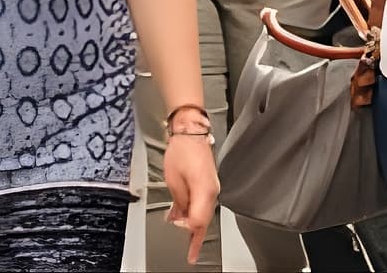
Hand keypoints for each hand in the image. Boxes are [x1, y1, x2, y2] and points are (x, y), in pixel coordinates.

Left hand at [164, 135, 219, 262]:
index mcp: (205, 191)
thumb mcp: (175, 180)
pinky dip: (194, 213)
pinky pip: (203, 204)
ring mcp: (212, 186)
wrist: (190, 132)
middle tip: (191, 254)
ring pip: (205, 213)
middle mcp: (212, 190)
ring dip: (194, 225)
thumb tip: (180, 218)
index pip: (199, 222)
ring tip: (186, 240)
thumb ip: (180, 203)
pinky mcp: (208, 183)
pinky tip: (183, 217)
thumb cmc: (182, 151)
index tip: (176, 229)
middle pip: (204, 220)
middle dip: (194, 235)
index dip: (187, 230)